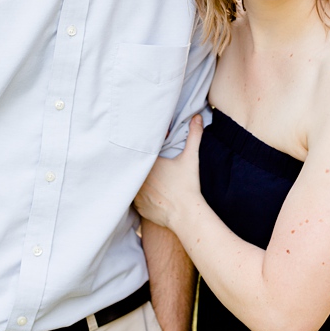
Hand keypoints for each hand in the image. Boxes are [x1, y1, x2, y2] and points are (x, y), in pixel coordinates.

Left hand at [133, 115, 203, 231]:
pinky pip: (135, 199)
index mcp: (148, 163)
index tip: (149, 150)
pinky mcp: (138, 207)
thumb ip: (194, 136)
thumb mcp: (191, 158)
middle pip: (134, 168)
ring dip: (136, 180)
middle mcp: (138, 178)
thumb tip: (197, 116)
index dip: (144, 150)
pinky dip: (140, 196)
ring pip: (132, 183)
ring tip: (146, 179)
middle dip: (139, 165)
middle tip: (149, 166)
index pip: (140, 152)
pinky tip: (148, 195)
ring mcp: (136, 194)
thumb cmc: (188, 185)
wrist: (185, 214)